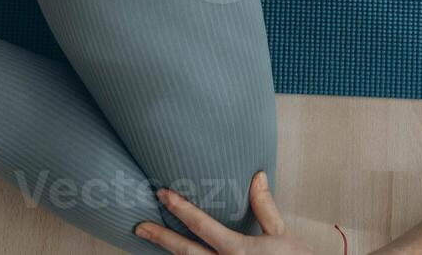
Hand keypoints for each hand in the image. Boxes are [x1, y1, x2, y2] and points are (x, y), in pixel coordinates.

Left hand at [134, 171, 334, 253]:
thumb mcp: (282, 235)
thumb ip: (264, 207)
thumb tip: (257, 175)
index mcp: (237, 250)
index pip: (201, 225)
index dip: (180, 208)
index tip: (163, 194)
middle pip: (185, 252)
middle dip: (161, 237)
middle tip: (139, 226)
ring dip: (170, 254)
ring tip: (152, 240)